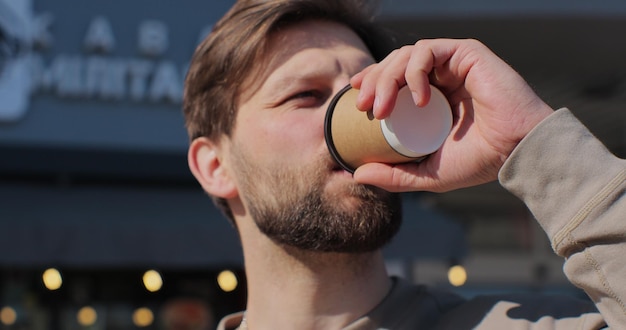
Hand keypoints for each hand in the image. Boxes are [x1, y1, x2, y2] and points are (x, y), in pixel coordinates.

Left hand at [350, 39, 553, 191]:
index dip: (371, 83)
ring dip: (387, 77)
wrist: (515, 151)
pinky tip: (419, 99)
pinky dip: (415, 71)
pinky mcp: (466, 53)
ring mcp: (453, 64)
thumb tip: (357, 174)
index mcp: (432, 96)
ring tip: (382, 108)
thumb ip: (394, 175)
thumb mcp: (426, 173)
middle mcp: (441, 76)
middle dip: (373, 81)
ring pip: (406, 54)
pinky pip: (428, 50)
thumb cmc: (477, 161)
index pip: (393, 79)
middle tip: (362, 106)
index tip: (355, 99)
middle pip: (395, 64)